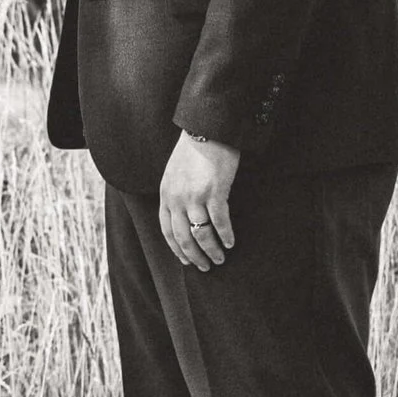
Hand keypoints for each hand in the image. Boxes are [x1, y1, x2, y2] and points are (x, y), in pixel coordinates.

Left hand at [158, 131, 240, 270]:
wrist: (207, 129)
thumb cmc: (195, 151)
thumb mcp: (175, 174)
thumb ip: (177, 194)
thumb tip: (185, 216)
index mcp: (166, 194)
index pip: (167, 231)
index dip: (177, 249)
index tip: (187, 261)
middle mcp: (176, 198)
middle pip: (183, 237)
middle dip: (195, 256)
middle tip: (206, 267)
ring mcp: (194, 196)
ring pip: (201, 234)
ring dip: (211, 250)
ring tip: (220, 259)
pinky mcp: (214, 191)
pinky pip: (219, 222)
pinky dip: (225, 235)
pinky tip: (231, 242)